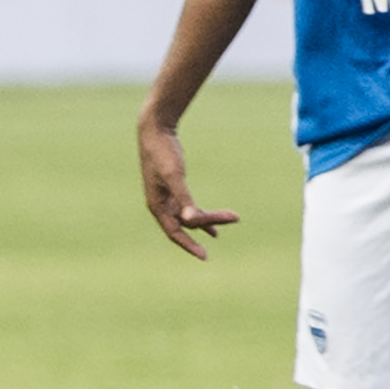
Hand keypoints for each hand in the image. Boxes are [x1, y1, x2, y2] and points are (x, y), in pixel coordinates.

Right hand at [136, 115, 236, 257]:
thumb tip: (191, 220)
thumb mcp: (174, 176)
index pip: (174, 232)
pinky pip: (188, 208)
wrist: (154, 132)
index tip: (205, 256)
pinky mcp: (174, 189)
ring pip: (189, 216)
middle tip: (234, 218)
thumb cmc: (163, 153)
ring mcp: (167, 198)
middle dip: (209, 223)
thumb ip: (183, 199)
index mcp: (157, 206)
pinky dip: (201, 215)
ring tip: (229, 223)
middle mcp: (160, 205)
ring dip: (208, 219)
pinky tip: (213, 223)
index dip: (189, 245)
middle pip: (187, 223)